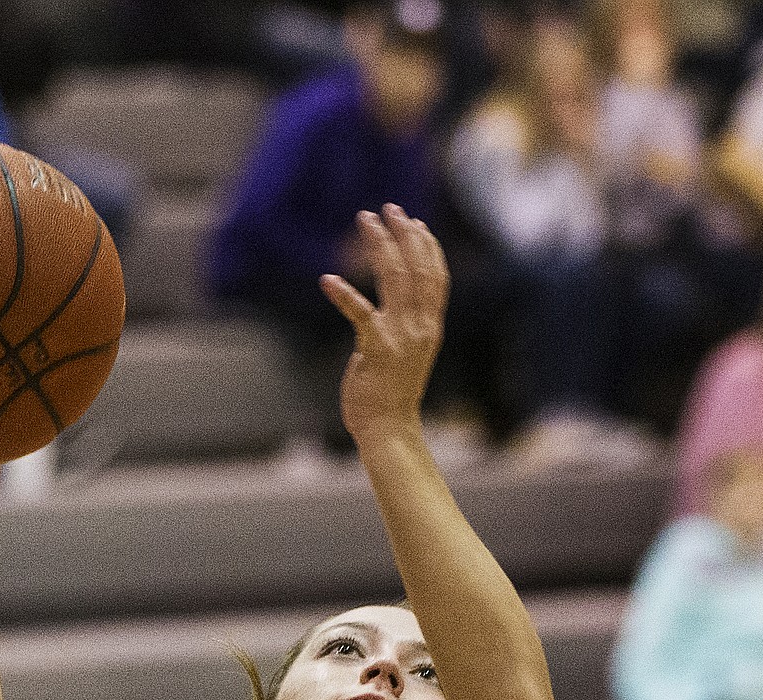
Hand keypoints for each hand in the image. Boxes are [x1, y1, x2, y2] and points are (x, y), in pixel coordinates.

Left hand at [319, 204, 448, 444]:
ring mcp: (401, 336)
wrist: (388, 428)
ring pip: (394, 278)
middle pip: (417, 267)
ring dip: (379, 245)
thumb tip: (381, 316)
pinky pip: (360, 314)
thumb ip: (398, 330)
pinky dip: (343, 295)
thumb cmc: (390, 396)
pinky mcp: (377, 348)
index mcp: (430, 327)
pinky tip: (326, 280)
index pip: (435, 277)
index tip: (415, 221)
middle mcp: (421, 326)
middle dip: (403, 233)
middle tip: (388, 208)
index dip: (427, 246)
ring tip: (365, 220)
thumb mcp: (403, 355)